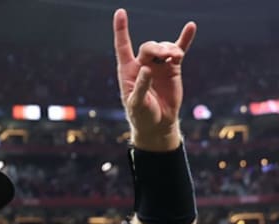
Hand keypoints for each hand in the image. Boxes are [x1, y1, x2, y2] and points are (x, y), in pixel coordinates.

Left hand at [113, 8, 196, 150]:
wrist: (158, 123)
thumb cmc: (142, 115)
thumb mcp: (136, 104)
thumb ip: (140, 87)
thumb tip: (146, 69)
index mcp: (127, 71)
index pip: (122, 46)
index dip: (121, 29)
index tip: (120, 12)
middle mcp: (142, 64)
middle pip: (148, 47)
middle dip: (157, 48)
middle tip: (167, 56)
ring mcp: (158, 65)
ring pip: (164, 48)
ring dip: (170, 49)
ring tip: (176, 56)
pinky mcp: (173, 69)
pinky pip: (179, 51)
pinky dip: (184, 40)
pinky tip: (191, 27)